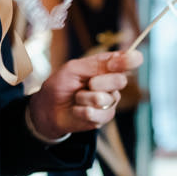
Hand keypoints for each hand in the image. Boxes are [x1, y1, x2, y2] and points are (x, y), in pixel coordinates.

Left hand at [28, 50, 142, 138]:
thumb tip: (121, 59)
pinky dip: (82, 111)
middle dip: (99, 82)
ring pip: (106, 99)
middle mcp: (111, 82)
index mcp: (106, 66)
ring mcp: (110, 101)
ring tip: (76, 98)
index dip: (128, 60)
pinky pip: (99, 114)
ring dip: (85, 98)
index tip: (121, 62)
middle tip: (86, 84)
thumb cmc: (60, 84)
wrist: (48, 109)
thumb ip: (96, 65)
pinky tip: (76, 110)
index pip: (126, 60)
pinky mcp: (104, 117)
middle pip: (120, 80)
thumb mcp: (73, 69)